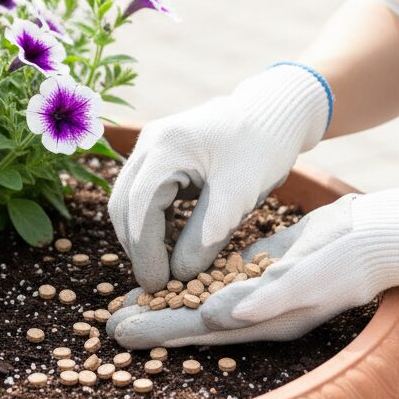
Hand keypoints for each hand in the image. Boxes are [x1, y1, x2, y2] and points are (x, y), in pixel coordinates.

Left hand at [106, 181, 398, 348]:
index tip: (120, 330)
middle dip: (152, 320)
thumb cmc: (352, 259)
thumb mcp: (310, 276)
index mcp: (266, 320)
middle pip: (193, 321)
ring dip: (166, 300)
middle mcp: (258, 312)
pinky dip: (191, 276)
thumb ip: (266, 298)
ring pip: (202, 298)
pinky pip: (219, 276)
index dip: (159, 331)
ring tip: (128, 301)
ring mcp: (260, 290)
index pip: (201, 331)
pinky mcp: (264, 265)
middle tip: (107, 322)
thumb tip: (217, 316)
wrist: (381, 234)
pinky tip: (172, 271)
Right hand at [107, 62, 331, 292]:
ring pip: (129, 199)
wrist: (274, 111)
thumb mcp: (239, 194)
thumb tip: (179, 276)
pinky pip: (143, 192)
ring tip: (165, 269)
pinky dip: (151, 221)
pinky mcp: (161, 153)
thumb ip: (206, 235)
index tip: (160, 287)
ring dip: (141, 236)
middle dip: (138, 248)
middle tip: (160, 285)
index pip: (139, 208)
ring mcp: (152, 144)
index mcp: (166, 146)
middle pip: (124, 204)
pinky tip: (171, 244)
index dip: (145, 253)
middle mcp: (150, 141)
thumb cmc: (263, 146)